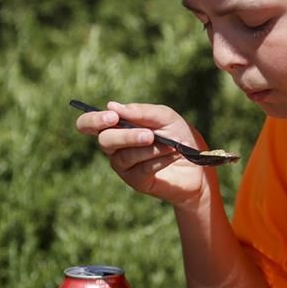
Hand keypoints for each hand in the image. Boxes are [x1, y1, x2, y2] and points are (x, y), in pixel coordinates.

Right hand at [75, 101, 210, 207]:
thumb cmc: (178, 135)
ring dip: (150, 149)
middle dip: (126, 136)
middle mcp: (114, 147)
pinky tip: (173, 155)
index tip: (112, 117)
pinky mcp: (135, 181)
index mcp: (116, 126)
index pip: (88, 124)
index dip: (93, 120)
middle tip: (149, 135)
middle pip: (104, 141)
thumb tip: (112, 106)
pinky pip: (141, 169)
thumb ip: (142, 112)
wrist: (198, 164)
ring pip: (125, 156)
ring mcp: (123, 165)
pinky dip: (159, 160)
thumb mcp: (166, 117)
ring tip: (170, 145)